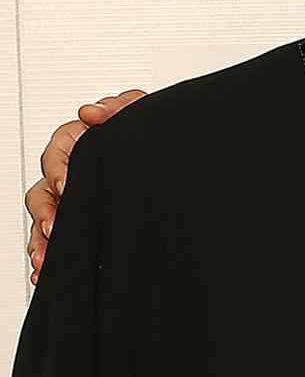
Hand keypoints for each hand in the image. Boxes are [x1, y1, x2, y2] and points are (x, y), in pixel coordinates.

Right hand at [25, 90, 145, 282]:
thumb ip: (119, 108)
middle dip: (45, 211)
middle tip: (54, 227)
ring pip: (45, 217)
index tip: (66, 185)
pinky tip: (46, 267)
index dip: (57, 167)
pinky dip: (47, 252)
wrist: (192, 164)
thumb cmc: (158, 139)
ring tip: (45, 257)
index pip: (59, 150)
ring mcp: (77, 199)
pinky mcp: (83, 221)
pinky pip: (54, 238)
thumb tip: (88, 113)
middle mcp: (76, 171)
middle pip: (43, 189)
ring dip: (40, 237)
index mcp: (86, 142)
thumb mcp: (144, 119)